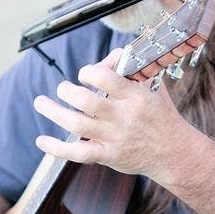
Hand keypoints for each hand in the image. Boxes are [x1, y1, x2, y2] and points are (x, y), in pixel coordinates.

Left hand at [33, 49, 189, 180]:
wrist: (173, 152)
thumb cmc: (160, 115)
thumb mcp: (152, 86)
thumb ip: (129, 68)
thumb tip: (107, 58)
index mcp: (135, 96)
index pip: (104, 77)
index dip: (88, 72)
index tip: (86, 75)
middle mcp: (123, 117)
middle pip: (86, 101)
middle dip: (67, 91)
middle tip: (63, 89)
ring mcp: (114, 138)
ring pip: (76, 124)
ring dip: (53, 112)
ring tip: (40, 102)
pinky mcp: (107, 155)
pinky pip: (78, 154)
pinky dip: (56, 148)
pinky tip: (41, 140)